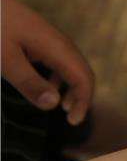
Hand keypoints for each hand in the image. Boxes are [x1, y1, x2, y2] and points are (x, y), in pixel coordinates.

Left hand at [0, 0, 93, 124]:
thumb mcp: (6, 59)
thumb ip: (29, 82)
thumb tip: (54, 105)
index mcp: (56, 47)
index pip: (82, 76)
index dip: (84, 100)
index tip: (74, 122)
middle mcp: (59, 42)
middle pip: (82, 70)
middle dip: (82, 95)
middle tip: (73, 119)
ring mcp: (50, 39)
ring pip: (71, 65)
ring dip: (72, 86)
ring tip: (63, 106)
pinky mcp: (39, 38)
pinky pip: (58, 60)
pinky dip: (59, 77)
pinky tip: (48, 85)